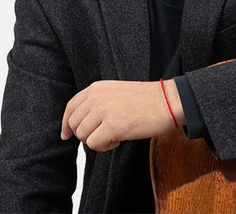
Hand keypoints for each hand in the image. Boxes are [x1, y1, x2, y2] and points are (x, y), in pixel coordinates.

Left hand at [60, 79, 184, 151]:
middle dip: (85, 135)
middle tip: (103, 136)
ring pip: (83, 136)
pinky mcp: (112, 126)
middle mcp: (97, 97)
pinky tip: (119, 140)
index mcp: (97, 88)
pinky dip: (105, 147)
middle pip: (74, 124)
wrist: (168, 101)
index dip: (67, 123)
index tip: (67, 134)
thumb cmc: (148, 99)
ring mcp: (103, 111)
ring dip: (97, 141)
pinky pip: (94, 144)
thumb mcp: (116, 92)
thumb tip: (83, 123)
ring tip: (115, 136)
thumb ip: (98, 102)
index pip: (71, 107)